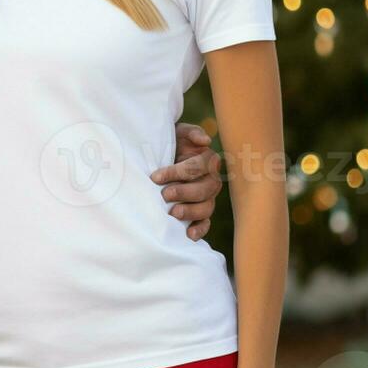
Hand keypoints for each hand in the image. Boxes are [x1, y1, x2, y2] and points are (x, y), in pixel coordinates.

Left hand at [150, 122, 221, 239]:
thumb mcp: (180, 132)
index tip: (156, 177)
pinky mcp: (202, 211)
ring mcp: (208, 197)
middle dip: (184, 193)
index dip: (177, 172)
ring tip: (173, 213)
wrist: (164, 154)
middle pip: (204, 189)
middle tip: (164, 195)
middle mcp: (211, 180)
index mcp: (207, 161)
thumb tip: (205, 140)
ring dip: (191, 212)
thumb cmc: (172, 142)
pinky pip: (206, 222)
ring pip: (206, 207)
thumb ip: (192, 133)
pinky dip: (200, 230)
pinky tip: (189, 235)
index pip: (196, 168)